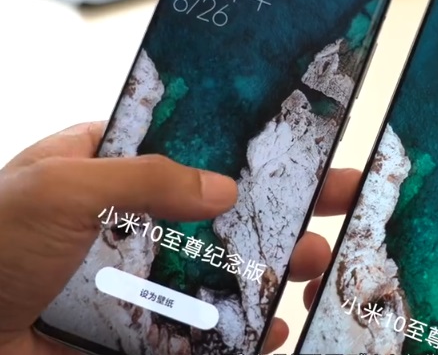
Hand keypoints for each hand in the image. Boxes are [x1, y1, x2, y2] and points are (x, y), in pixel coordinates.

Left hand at [0, 122, 355, 354]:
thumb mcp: (60, 187)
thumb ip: (146, 177)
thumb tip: (222, 187)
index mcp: (110, 167)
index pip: (195, 146)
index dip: (248, 146)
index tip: (301, 147)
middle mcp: (132, 220)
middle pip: (221, 210)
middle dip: (281, 209)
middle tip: (337, 203)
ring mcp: (138, 277)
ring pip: (217, 270)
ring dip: (271, 269)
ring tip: (311, 267)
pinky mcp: (137, 330)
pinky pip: (198, 330)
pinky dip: (237, 332)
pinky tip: (267, 329)